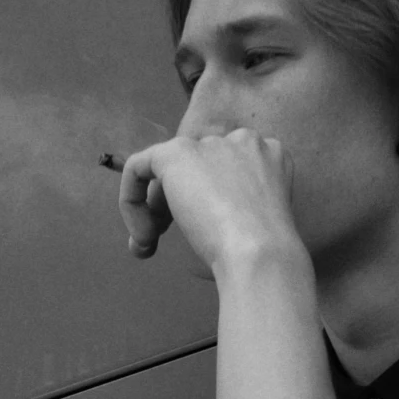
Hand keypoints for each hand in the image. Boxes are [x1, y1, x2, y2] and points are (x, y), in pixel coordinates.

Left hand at [117, 130, 301, 270]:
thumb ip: (231, 208)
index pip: (222, 170)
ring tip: (149, 243)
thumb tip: (196, 217)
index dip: (201, 200)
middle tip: (161, 239)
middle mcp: (242, 141)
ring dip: (152, 210)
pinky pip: (138, 167)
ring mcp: (211, 144)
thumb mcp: (253, 225)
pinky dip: (130, 200)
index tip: (194, 233)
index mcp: (269, 157)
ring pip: (166, 170)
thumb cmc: (262, 256)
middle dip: (171, 204)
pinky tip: (141, 235)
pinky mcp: (178, 153)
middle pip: (194, 168)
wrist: (260, 254)